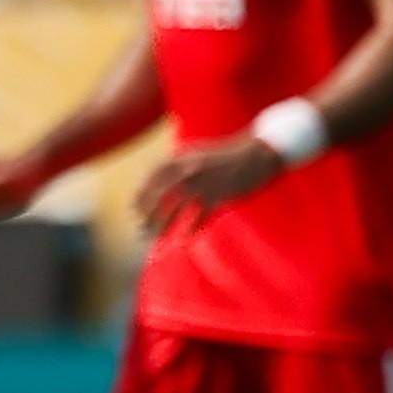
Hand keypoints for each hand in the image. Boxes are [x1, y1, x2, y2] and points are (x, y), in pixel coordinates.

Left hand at [134, 136, 286, 233]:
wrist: (257, 153)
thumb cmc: (225, 154)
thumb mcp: (195, 153)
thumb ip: (177, 165)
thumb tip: (157, 181)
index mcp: (179, 159)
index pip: (150, 180)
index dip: (140, 197)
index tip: (135, 211)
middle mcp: (187, 171)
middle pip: (159, 197)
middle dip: (148, 215)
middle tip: (142, 228)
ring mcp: (203, 184)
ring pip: (175, 209)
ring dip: (164, 225)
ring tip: (157, 238)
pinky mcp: (219, 196)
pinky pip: (200, 216)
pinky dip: (192, 229)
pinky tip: (186, 239)